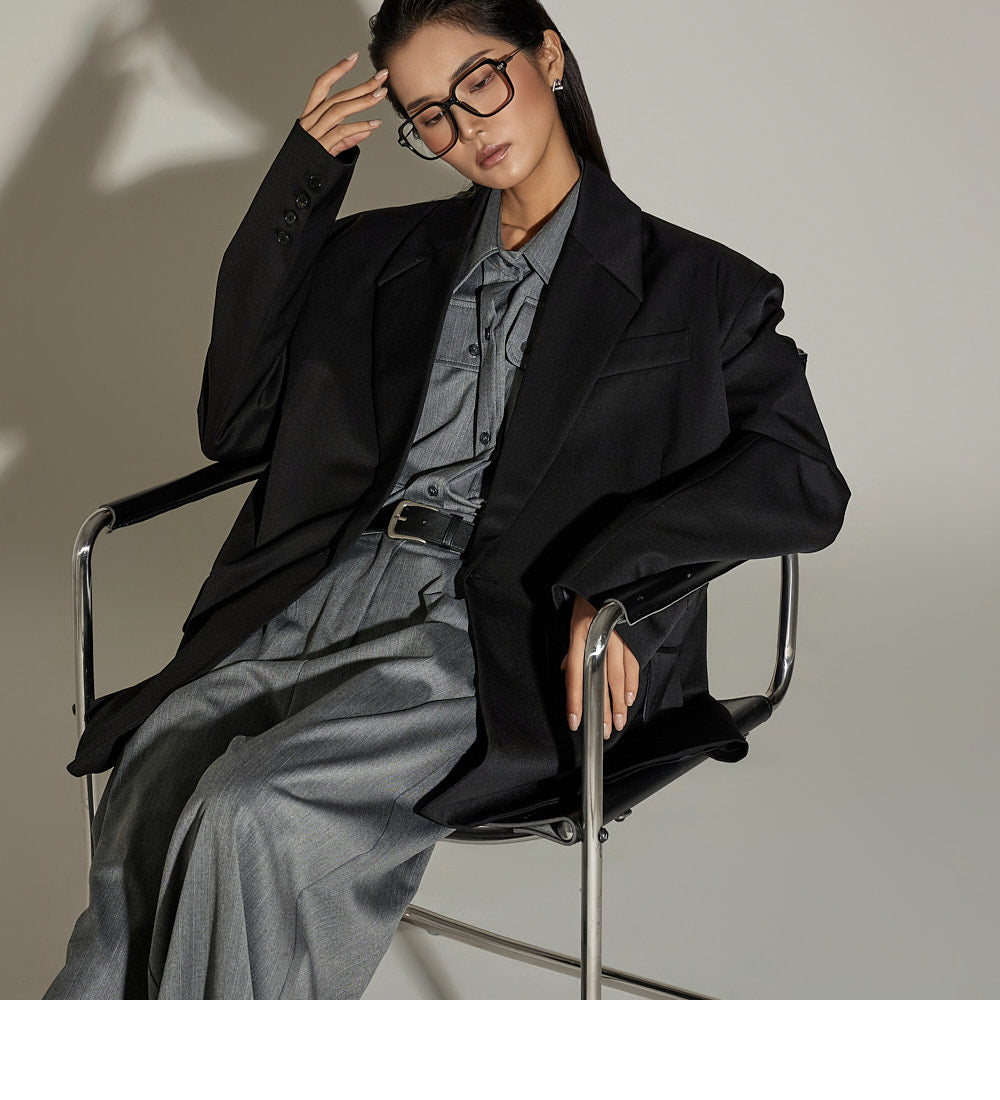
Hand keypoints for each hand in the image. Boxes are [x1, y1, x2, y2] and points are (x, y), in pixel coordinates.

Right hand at [298, 52, 388, 156]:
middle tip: (381, 76)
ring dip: (362, 101)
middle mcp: (309, 122)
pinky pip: (341, 133)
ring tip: (380, 95)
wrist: (291, 186)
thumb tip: (366, 130)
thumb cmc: (309, 165)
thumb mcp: (329, 148)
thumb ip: (347, 139)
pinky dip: (359, 127)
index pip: (321, 86)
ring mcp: (314, 135)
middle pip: (337, 97)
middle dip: (361, 85)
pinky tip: (374, 124)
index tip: (353, 57)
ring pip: (339, 111)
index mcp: (309, 116)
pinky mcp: (320, 148)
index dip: (336, 70)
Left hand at [559, 594, 638, 739]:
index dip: (575, 701)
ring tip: (618, 720)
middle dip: (603, 709)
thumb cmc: (587, 599)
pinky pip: (633, 664)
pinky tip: (630, 697)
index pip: (575, 675)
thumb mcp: (572, 622)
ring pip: (620, 677)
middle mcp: (599, 639)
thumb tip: (570, 671)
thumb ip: (572, 650)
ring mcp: (618, 638)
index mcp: (579, 635)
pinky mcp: (631, 635)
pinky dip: (632, 683)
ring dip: (620, 702)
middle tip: (603, 731)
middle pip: (601, 681)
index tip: (575, 721)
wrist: (608, 576)